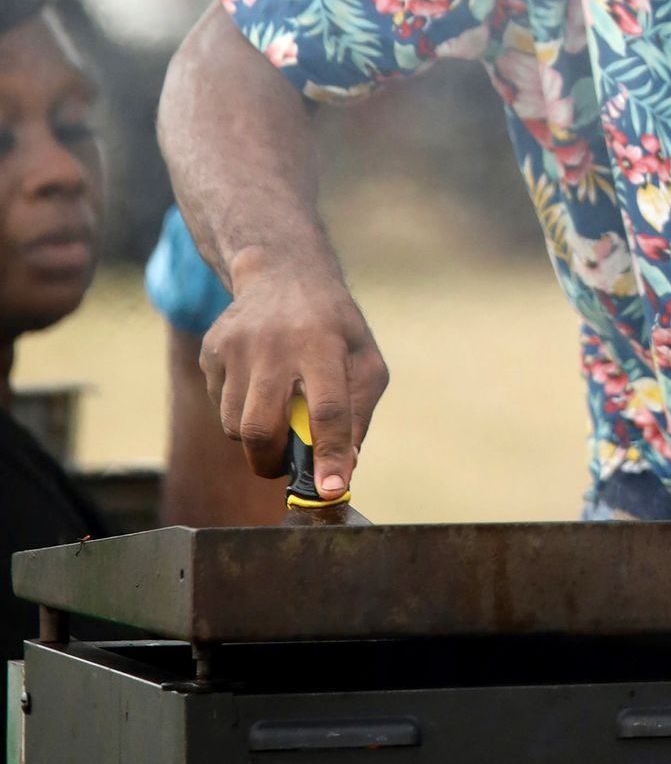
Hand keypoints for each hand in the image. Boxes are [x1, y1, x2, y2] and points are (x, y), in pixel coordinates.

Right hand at [199, 252, 388, 497]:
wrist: (283, 273)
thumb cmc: (334, 327)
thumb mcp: (365, 358)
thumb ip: (358, 412)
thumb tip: (343, 470)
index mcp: (323, 345)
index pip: (328, 411)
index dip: (330, 456)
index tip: (331, 490)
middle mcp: (275, 345)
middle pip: (261, 429)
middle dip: (272, 462)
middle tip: (286, 464)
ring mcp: (237, 346)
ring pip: (234, 425)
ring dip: (256, 438)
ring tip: (276, 413)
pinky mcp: (212, 350)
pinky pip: (219, 404)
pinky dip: (239, 411)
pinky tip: (257, 383)